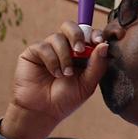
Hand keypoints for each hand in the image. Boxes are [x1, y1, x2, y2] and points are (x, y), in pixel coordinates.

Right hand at [3, 21, 111, 138]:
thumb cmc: (66, 99)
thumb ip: (97, 65)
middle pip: (70, 26)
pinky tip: (54, 74)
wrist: (44, 111)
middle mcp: (64, 48)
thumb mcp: (87, 84)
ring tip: (65, 74)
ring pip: (58, 37)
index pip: (88, 35)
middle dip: (77, 35)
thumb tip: (104, 45)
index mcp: (80, 54)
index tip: (99, 41)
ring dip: (64, 56)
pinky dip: (52, 61)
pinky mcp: (33, 52)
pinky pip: (44, 47)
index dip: (94, 34)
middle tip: (80, 50)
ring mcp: (48, 49)